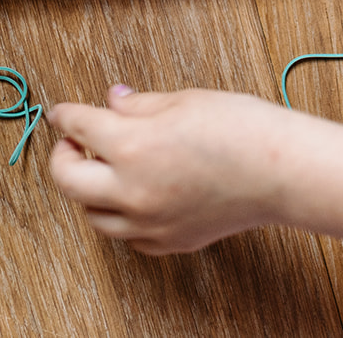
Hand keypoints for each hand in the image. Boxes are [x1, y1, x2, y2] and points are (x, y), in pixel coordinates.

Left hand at [47, 86, 294, 253]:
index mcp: (132, 146)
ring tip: (101, 171)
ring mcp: (150, 222)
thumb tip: (113, 101)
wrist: (282, 171)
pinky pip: (127, 235)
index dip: (64, 115)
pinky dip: (119, 217)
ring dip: (88, 191)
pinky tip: (131, 197)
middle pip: (68, 180)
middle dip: (63, 157)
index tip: (61, 112)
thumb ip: (138, 104)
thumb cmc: (242, 130)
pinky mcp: (170, 240)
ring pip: (93, 216)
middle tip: (72, 143)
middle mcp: (133, 190)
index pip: (78, 127)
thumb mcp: (182, 101)